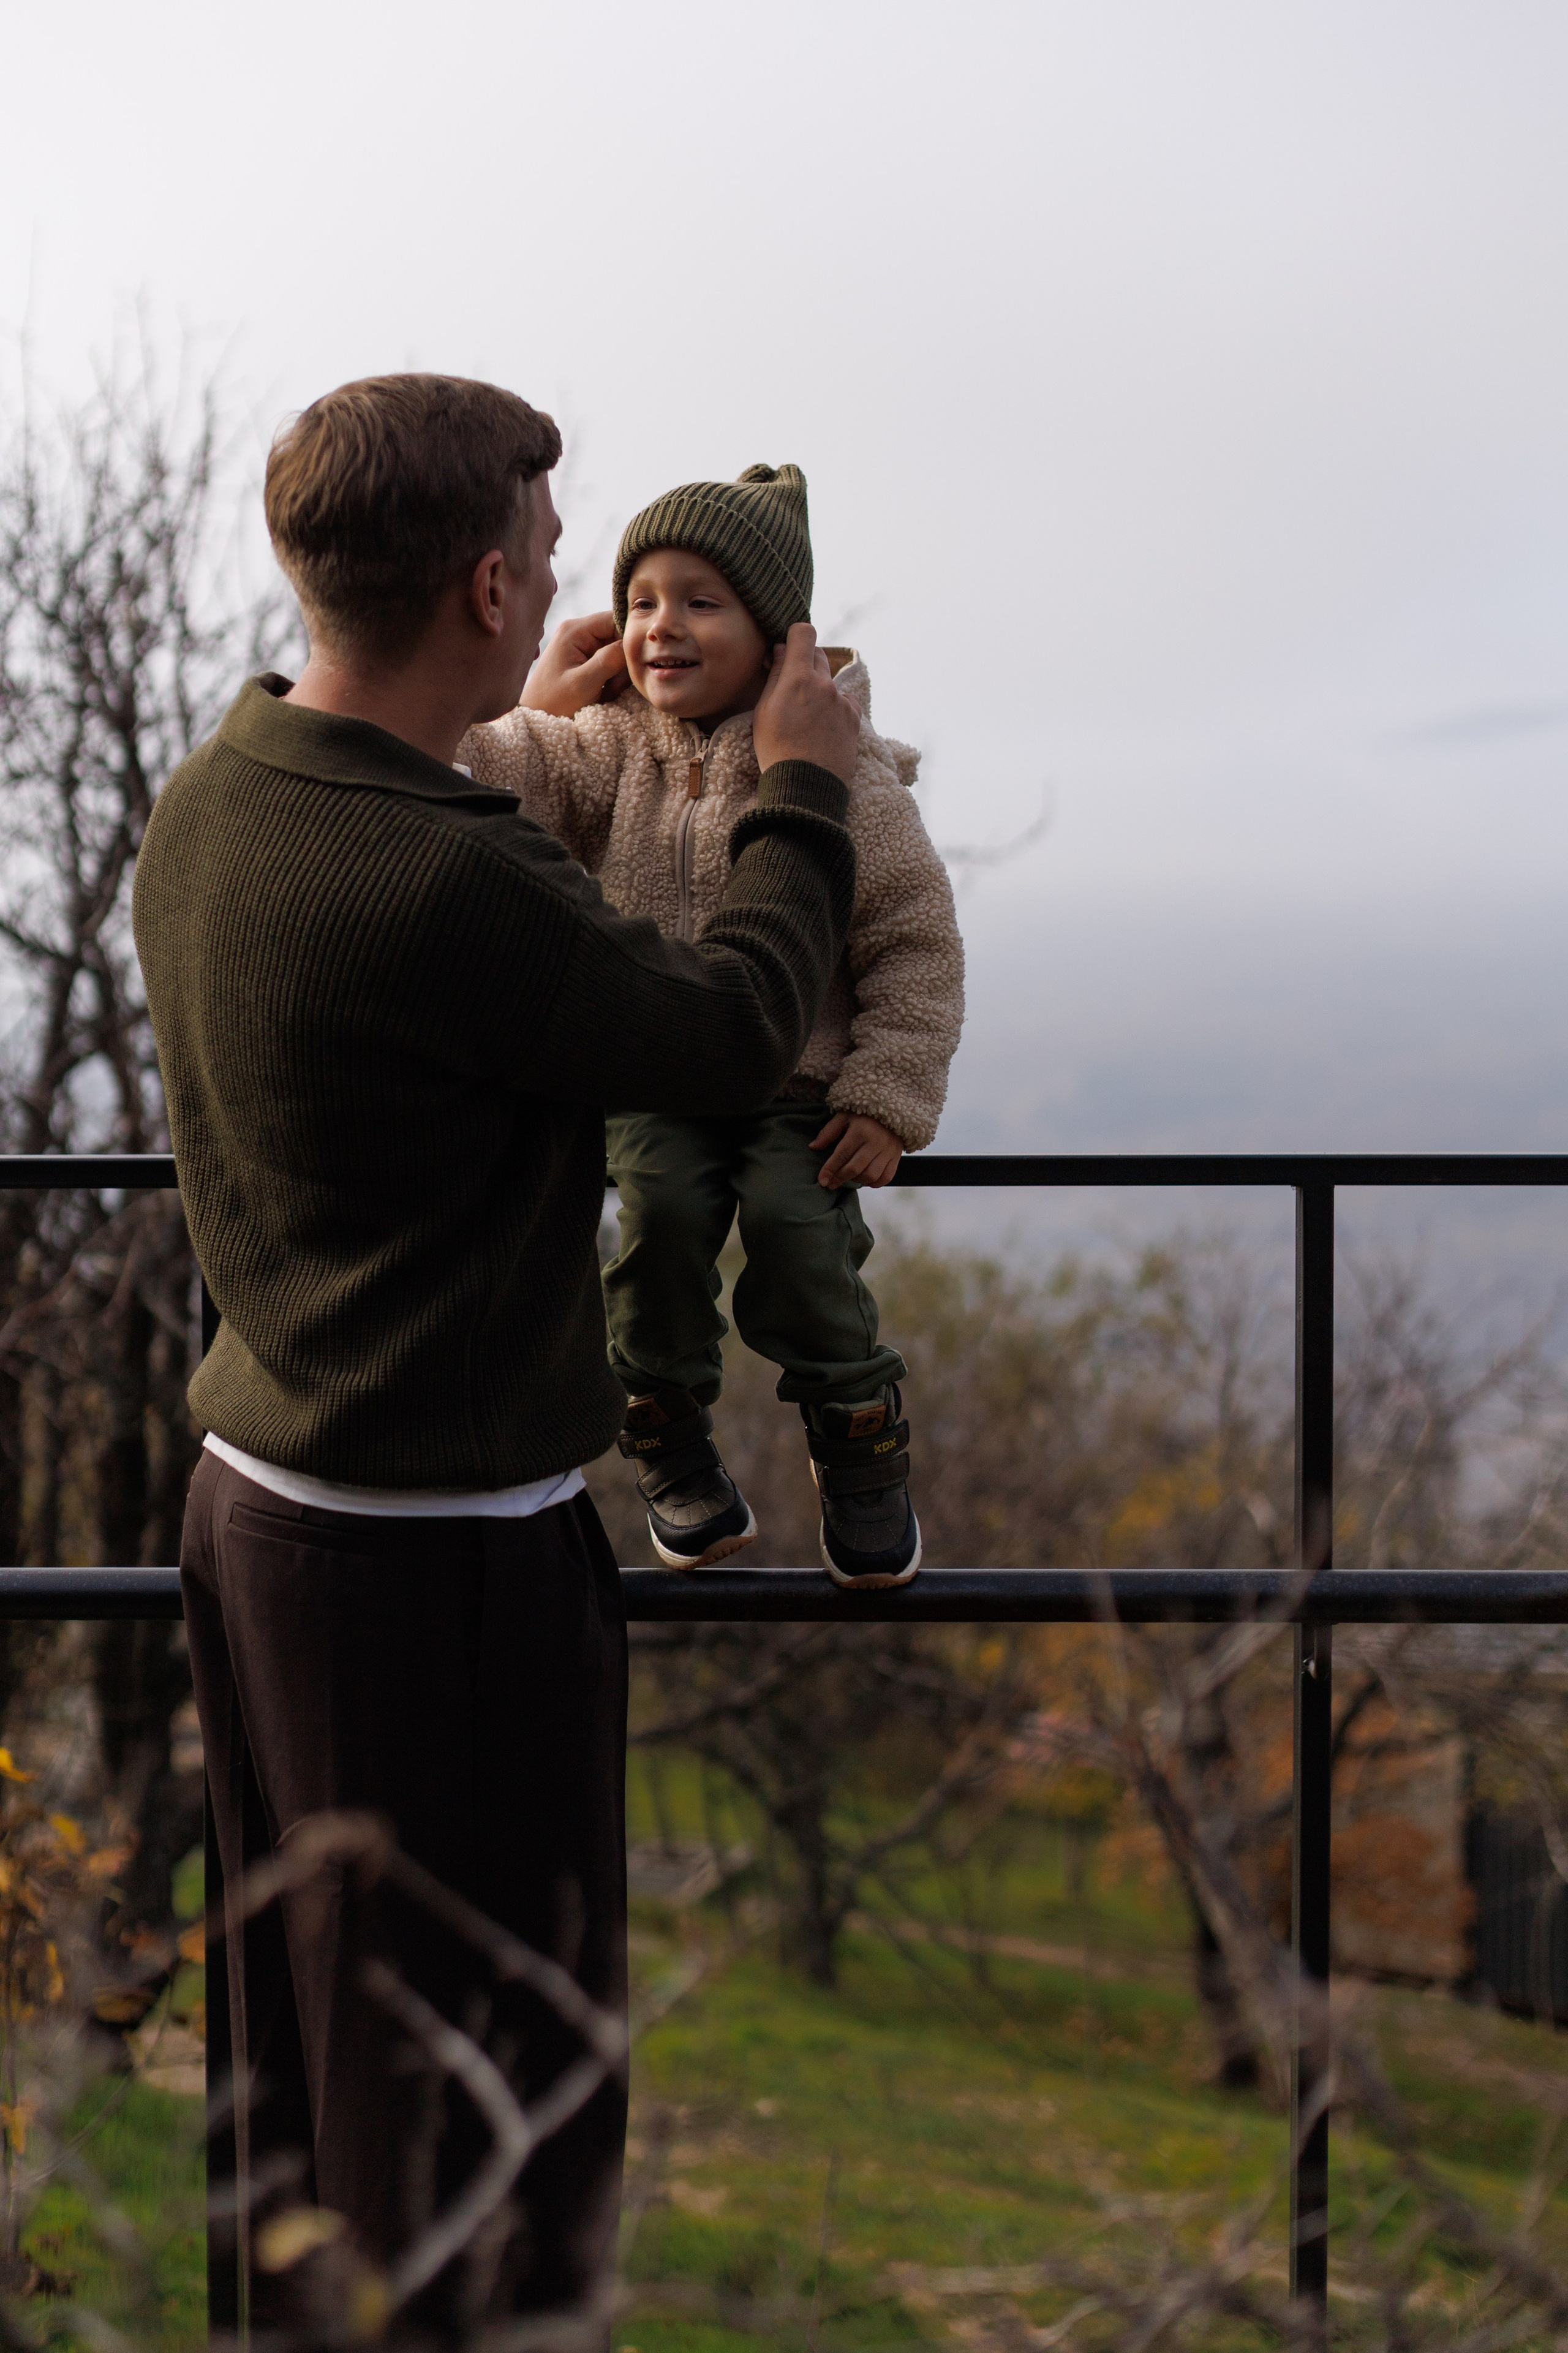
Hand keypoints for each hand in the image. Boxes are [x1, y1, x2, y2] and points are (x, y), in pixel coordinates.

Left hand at [521, 612, 627, 715]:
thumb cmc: (554, 703)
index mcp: (575, 630)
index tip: (635, 662)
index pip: (616, 618)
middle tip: (614, 686)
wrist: (537, 719)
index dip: (629, 638)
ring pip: (617, 651)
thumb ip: (610, 659)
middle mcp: (578, 632)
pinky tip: (604, 692)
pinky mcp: (586, 660)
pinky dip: (613, 678)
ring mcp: (582, 646)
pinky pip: (610, 662)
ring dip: (619, 673)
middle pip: (618, 635)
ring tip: (607, 693)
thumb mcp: (584, 682)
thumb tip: (633, 642)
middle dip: (623, 661)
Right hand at [752, 623, 859, 784]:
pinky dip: (835, 707)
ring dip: (820, 688)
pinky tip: (823, 727)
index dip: (796, 635)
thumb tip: (780, 649)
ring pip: (830, 681)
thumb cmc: (776, 750)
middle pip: (818, 655)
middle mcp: (825, 684)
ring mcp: (842, 700)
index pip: (804, 632)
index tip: (789, 647)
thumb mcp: (764, 711)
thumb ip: (774, 676)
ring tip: (807, 716)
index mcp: (798, 678)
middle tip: (792, 687)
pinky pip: (845, 700)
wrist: (806, 787)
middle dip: (805, 663)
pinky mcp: (855, 717)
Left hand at [811, 1112, 904, 1187]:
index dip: (830, 1170)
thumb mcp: (843, 1116)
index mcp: (860, 1131)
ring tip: (848, 1178)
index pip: (841, 1155)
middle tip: (831, 1184)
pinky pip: (887, 1176)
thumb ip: (828, 1132)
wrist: (892, 1108)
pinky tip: (866, 1180)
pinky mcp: (896, 1155)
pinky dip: (875, 1183)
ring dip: (857, 1181)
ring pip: (871, 1175)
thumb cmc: (863, 1113)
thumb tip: (813, 1147)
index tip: (822, 1181)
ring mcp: (888, 1150)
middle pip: (855, 1168)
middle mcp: (875, 1142)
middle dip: (840, 1179)